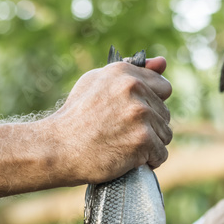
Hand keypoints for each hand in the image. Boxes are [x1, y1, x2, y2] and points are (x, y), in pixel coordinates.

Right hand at [47, 56, 172, 183]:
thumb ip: (131, 72)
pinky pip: (161, 154)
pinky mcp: (142, 139)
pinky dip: (150, 161)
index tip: (135, 115)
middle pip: (165, 114)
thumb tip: (163, 62)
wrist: (57, 148)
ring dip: (150, 145)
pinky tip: (130, 160)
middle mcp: (134, 89)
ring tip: (124, 146)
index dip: (152, 104)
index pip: (163, 87)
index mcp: (124, 72)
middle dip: (150, 127)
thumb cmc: (75, 118)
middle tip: (123, 134)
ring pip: (165, 134)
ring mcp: (139, 114)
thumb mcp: (96, 83)